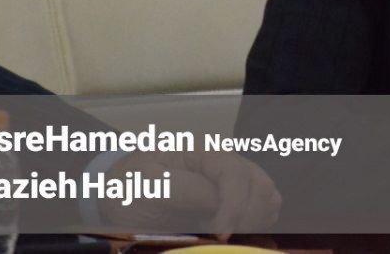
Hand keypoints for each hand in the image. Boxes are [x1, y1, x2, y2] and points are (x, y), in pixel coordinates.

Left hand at [102, 149, 281, 238]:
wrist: (122, 188)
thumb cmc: (129, 183)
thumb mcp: (143, 184)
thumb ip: (180, 188)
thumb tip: (215, 200)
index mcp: (203, 149)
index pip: (235, 176)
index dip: (233, 208)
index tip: (222, 235)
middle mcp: (225, 157)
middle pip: (259, 185)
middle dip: (247, 217)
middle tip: (222, 240)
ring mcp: (233, 174)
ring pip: (267, 195)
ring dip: (255, 220)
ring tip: (228, 236)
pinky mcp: (237, 191)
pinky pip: (264, 204)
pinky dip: (258, 221)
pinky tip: (235, 232)